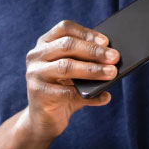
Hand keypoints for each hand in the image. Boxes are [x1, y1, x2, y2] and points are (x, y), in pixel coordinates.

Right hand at [22, 19, 118, 139]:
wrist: (44, 119)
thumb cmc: (64, 90)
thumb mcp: (76, 73)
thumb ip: (89, 63)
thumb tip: (113, 60)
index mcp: (45, 43)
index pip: (65, 28)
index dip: (86, 33)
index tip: (106, 41)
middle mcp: (36, 55)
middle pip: (67, 45)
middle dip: (93, 51)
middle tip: (114, 57)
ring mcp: (34, 74)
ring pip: (66, 66)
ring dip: (92, 70)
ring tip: (111, 73)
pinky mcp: (38, 93)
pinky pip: (66, 92)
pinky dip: (88, 95)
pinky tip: (103, 96)